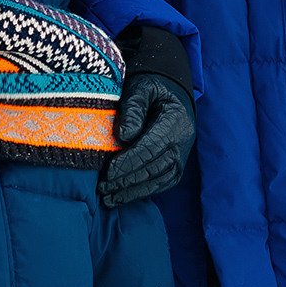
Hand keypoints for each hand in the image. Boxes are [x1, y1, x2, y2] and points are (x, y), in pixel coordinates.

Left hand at [101, 28, 197, 207]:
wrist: (171, 92)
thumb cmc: (151, 88)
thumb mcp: (140, 88)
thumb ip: (133, 109)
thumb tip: (123, 136)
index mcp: (175, 121)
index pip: (152, 146)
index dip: (130, 161)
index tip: (108, 172)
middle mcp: (182, 141)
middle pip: (156, 166)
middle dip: (128, 180)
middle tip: (102, 188)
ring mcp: (182, 154)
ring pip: (161, 179)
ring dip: (134, 192)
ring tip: (109, 199)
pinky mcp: (177, 164)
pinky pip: (164, 183)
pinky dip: (144, 192)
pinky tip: (124, 197)